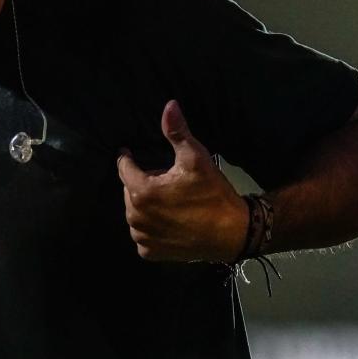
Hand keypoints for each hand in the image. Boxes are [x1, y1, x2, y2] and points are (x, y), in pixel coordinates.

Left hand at [116, 100, 247, 262]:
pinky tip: (169, 220)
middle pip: (129, 191)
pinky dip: (151, 226)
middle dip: (143, 183)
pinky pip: (143, 235)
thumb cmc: (212, 193)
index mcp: (141, 192)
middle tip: (165, 180)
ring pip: (135, 213)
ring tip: (169, 200)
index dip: (128, 158)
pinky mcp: (151, 253)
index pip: (124, 169)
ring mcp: (142, 237)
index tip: (130, 152)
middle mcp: (135, 217)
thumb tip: (169, 105)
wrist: (234, 232)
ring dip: (145, 205)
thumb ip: (177, 132)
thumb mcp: (196, 158)